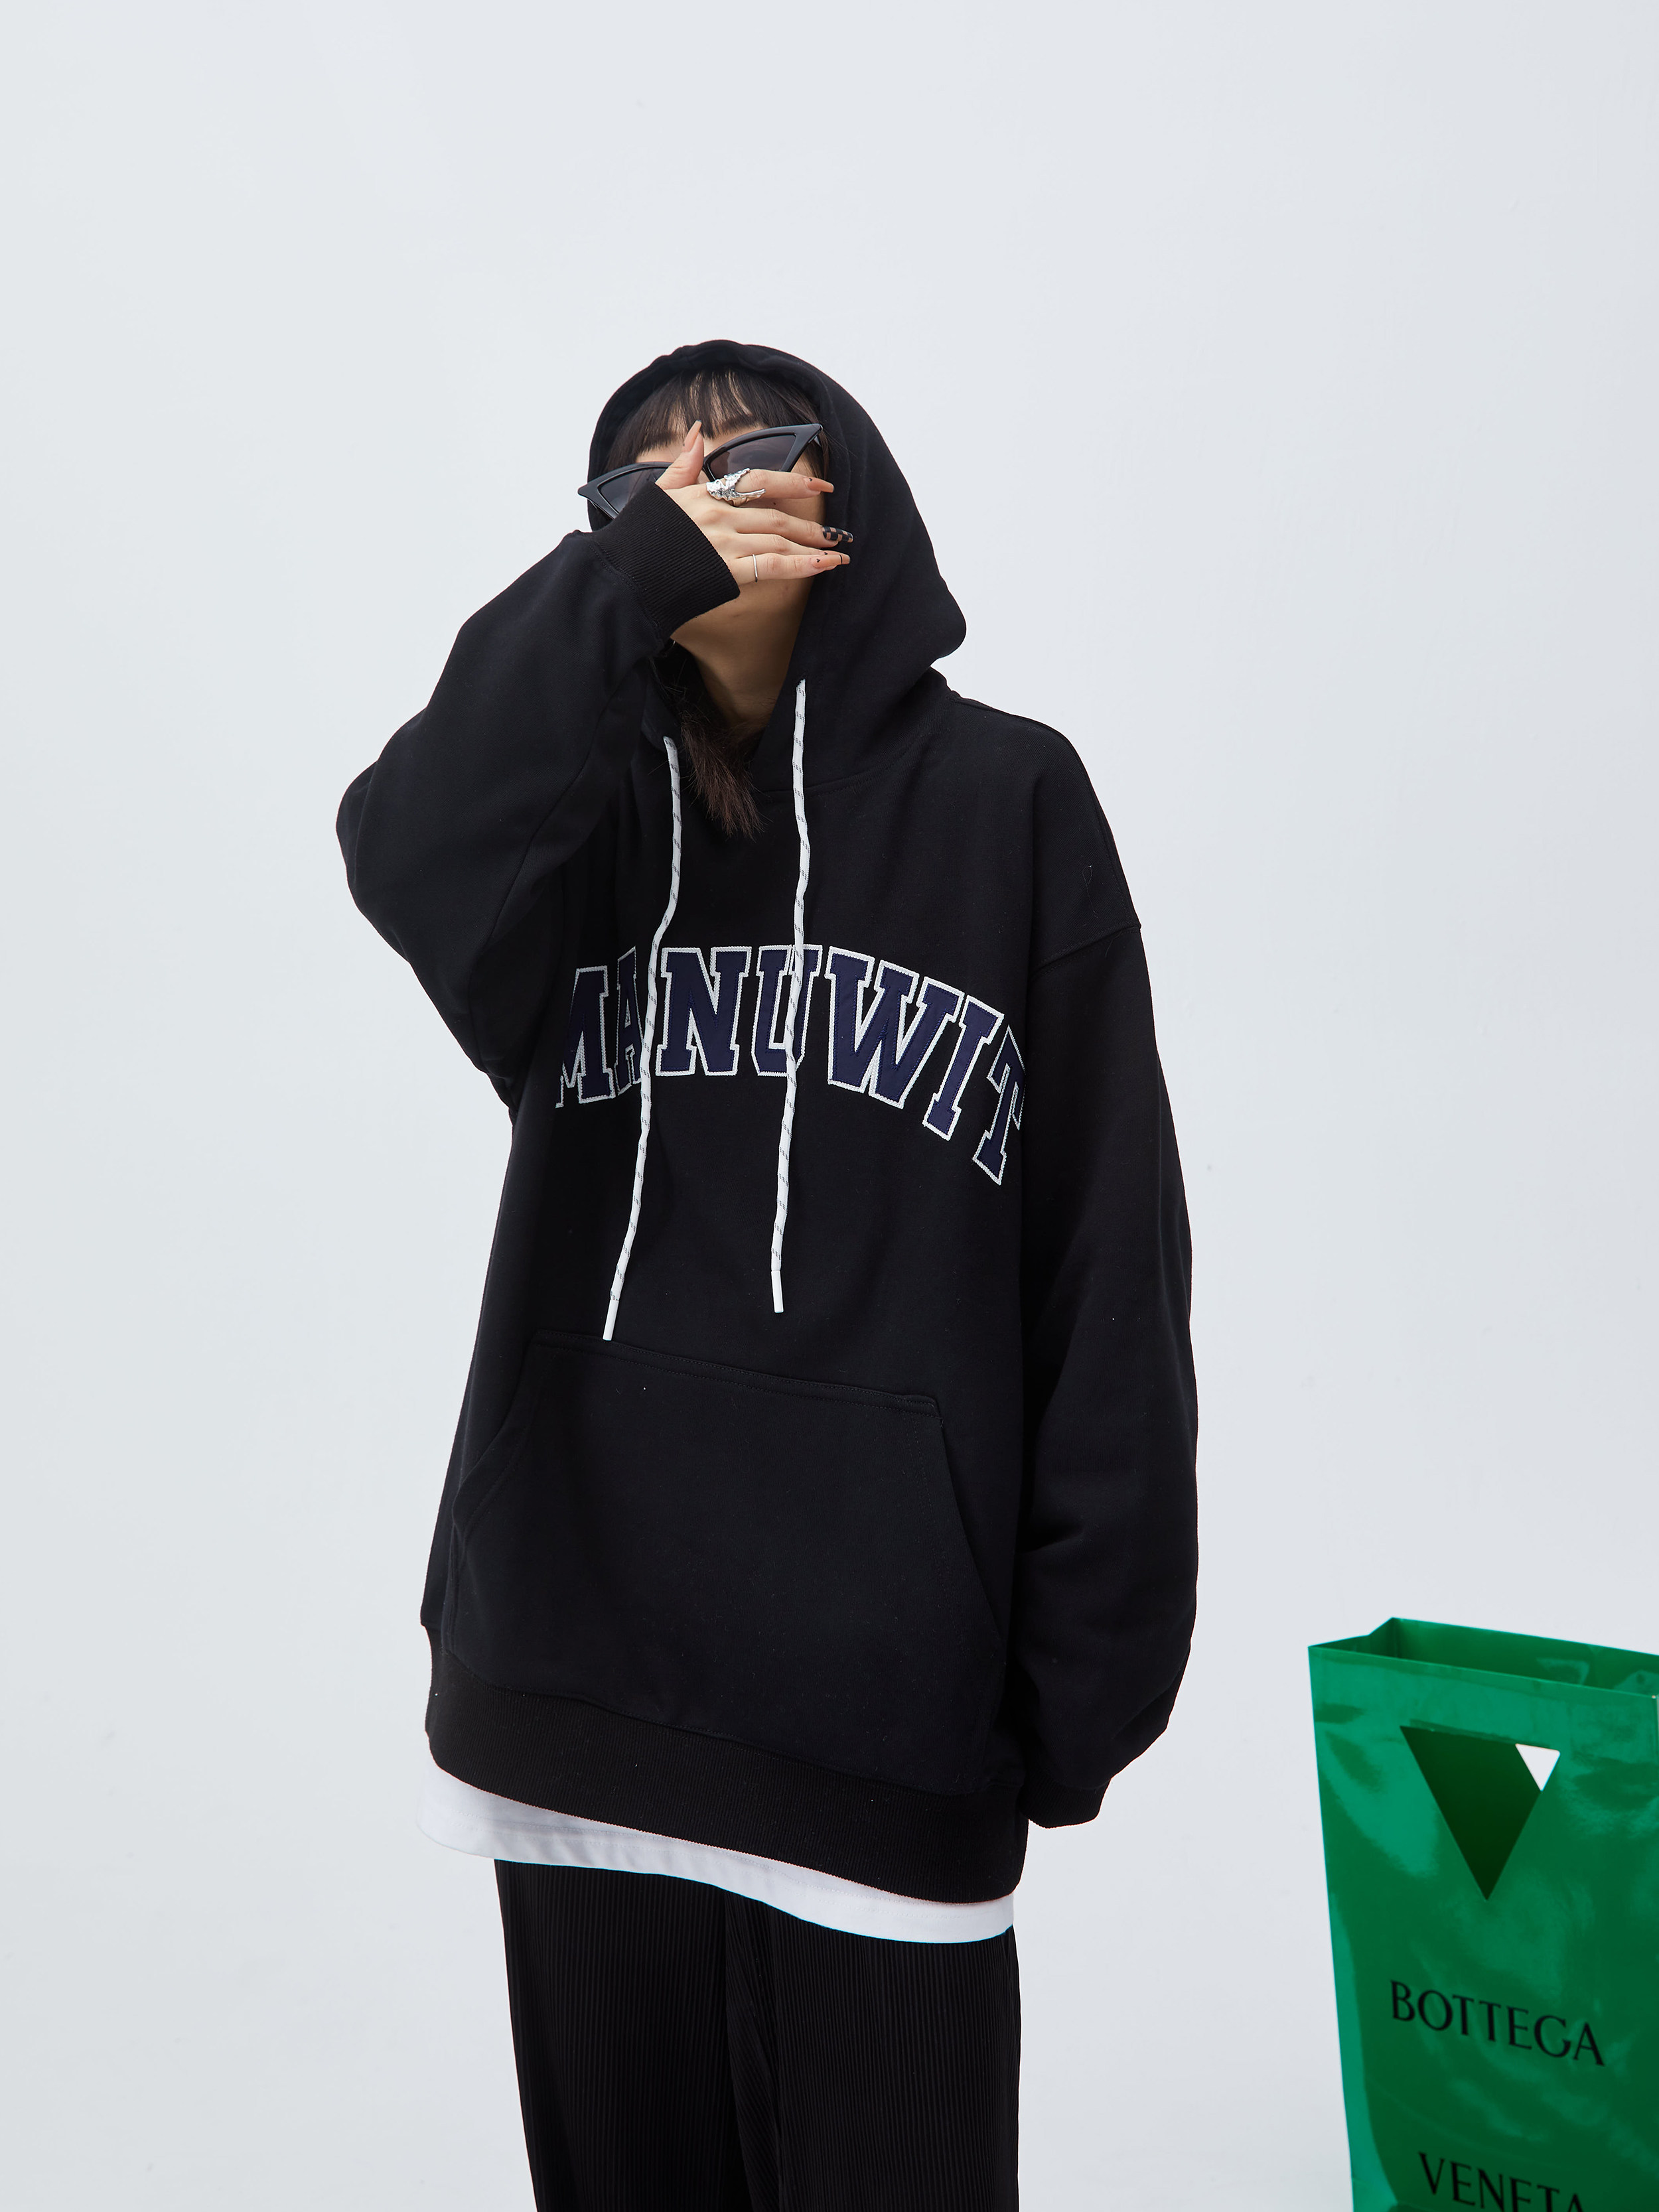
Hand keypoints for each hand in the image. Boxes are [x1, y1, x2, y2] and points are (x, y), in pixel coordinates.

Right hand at [653, 423, 850, 589]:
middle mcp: (718, 516)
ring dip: (812, 546)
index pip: (757, 480)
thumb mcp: (658, 494)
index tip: (818, 484)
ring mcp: (724, 543)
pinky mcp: (727, 571)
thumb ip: (683, 464)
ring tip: (837, 552)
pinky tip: (827, 565)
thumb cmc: (636, 540)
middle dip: (810, 523)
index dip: (792, 481)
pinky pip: (774, 565)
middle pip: (775, 514)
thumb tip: (698, 430)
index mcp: (704, 495)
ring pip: (779, 539)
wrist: (621, 577)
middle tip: (838, 531)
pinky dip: (803, 565)